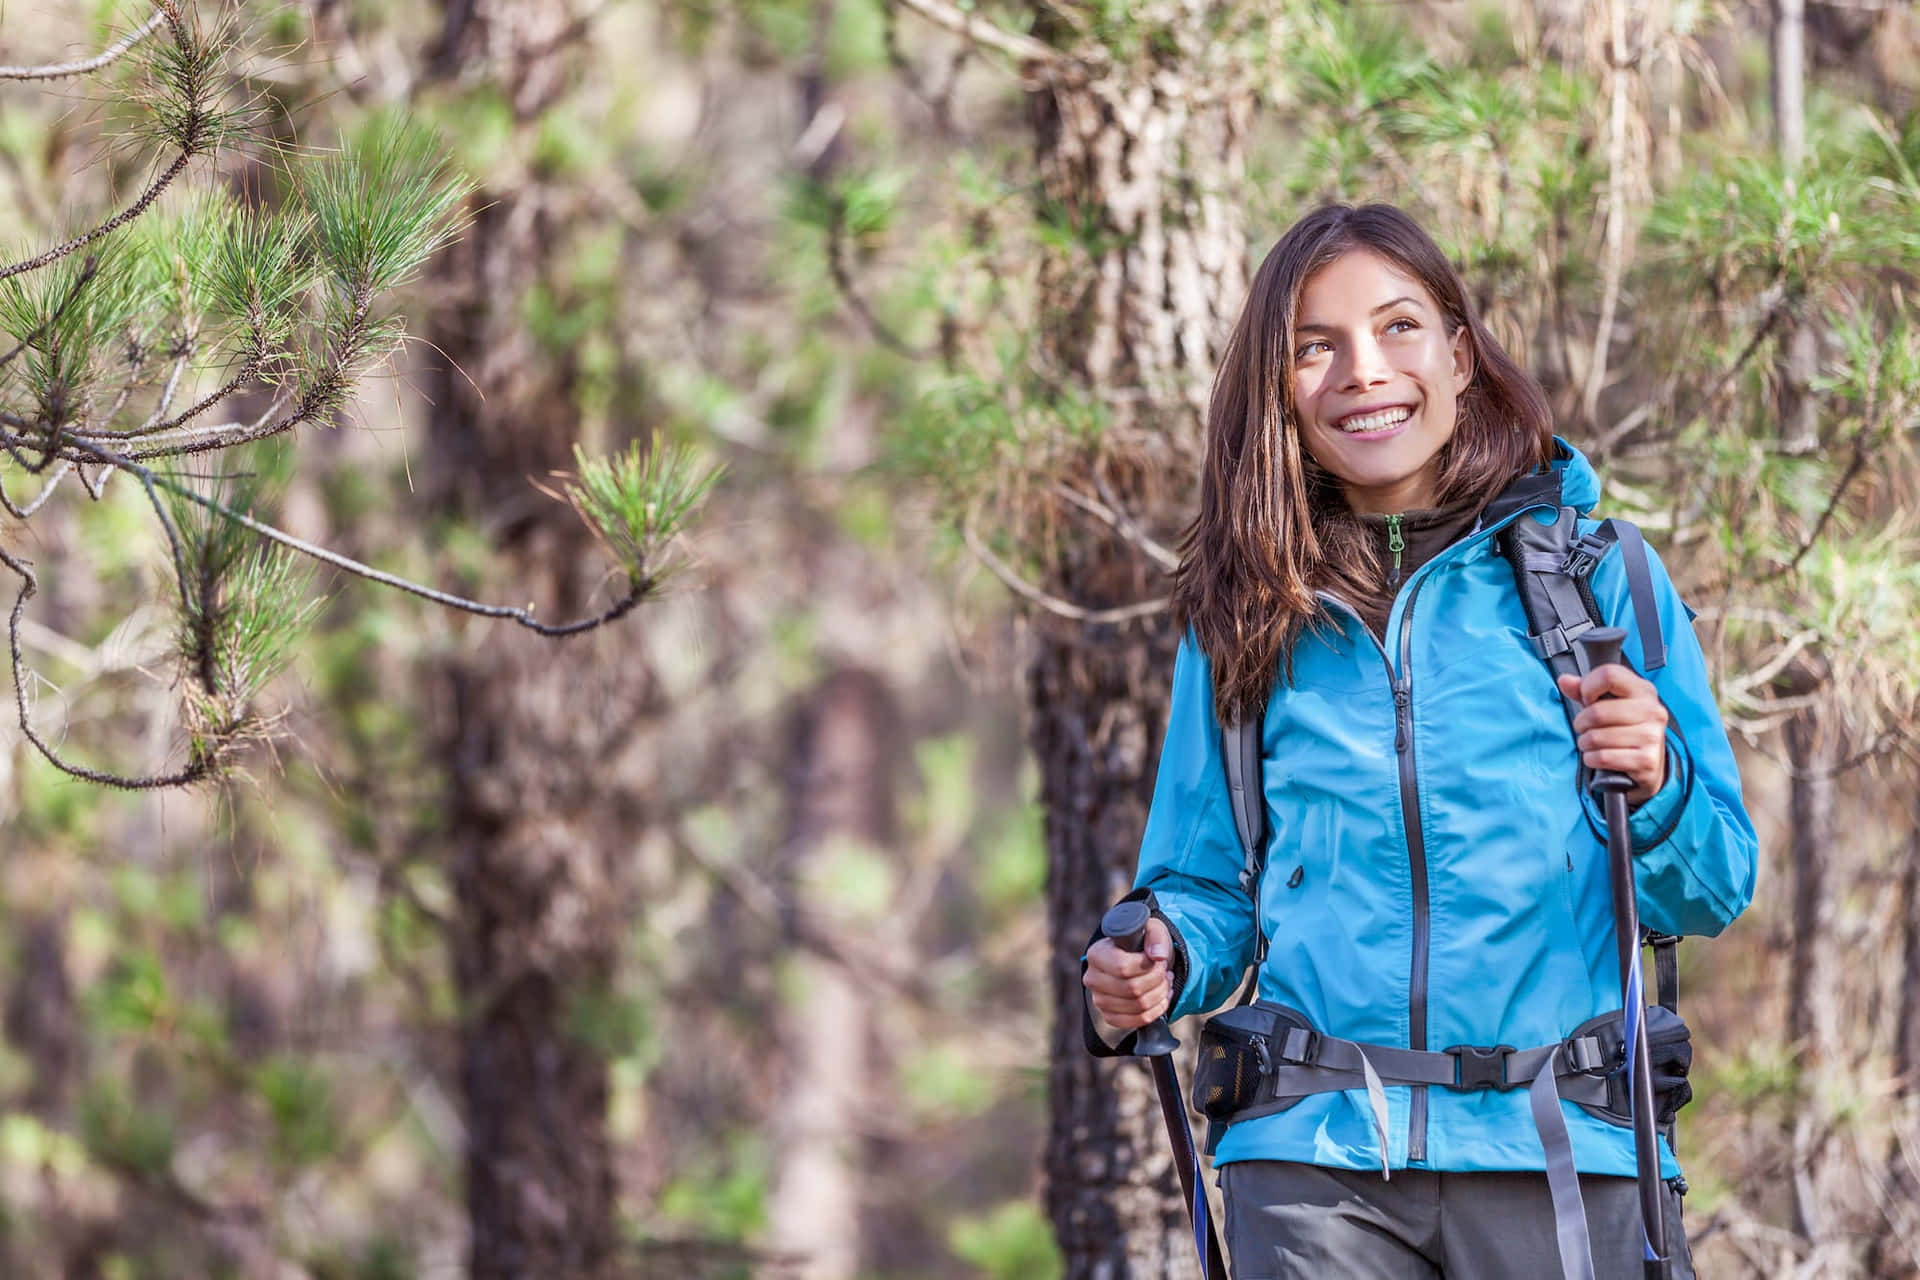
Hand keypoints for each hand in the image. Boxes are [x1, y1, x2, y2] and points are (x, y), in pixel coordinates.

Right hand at [1082, 917, 1172, 1030]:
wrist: (1138, 960)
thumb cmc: (1142, 943)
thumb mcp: (1150, 929)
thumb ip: (1155, 937)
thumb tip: (1158, 956)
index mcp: (1096, 955)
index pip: (1122, 967)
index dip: (1147, 966)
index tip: (1158, 960)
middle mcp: (1092, 979)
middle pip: (1132, 989)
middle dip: (1157, 980)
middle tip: (1165, 971)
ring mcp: (1099, 1000)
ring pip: (1138, 1006)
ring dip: (1160, 994)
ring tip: (1165, 982)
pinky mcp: (1110, 1017)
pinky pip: (1137, 1021)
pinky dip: (1156, 1010)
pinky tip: (1161, 997)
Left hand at [1556, 663, 1668, 805]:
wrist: (1649, 762)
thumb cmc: (1624, 728)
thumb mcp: (1607, 704)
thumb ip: (1585, 690)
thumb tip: (1564, 681)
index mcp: (1644, 690)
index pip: (1609, 675)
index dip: (1588, 687)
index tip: (1587, 699)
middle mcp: (1652, 710)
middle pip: (1597, 711)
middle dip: (1581, 723)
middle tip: (1584, 728)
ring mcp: (1652, 736)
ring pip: (1596, 737)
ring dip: (1585, 743)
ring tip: (1591, 743)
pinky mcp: (1647, 760)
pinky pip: (1602, 757)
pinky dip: (1591, 759)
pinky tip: (1598, 756)